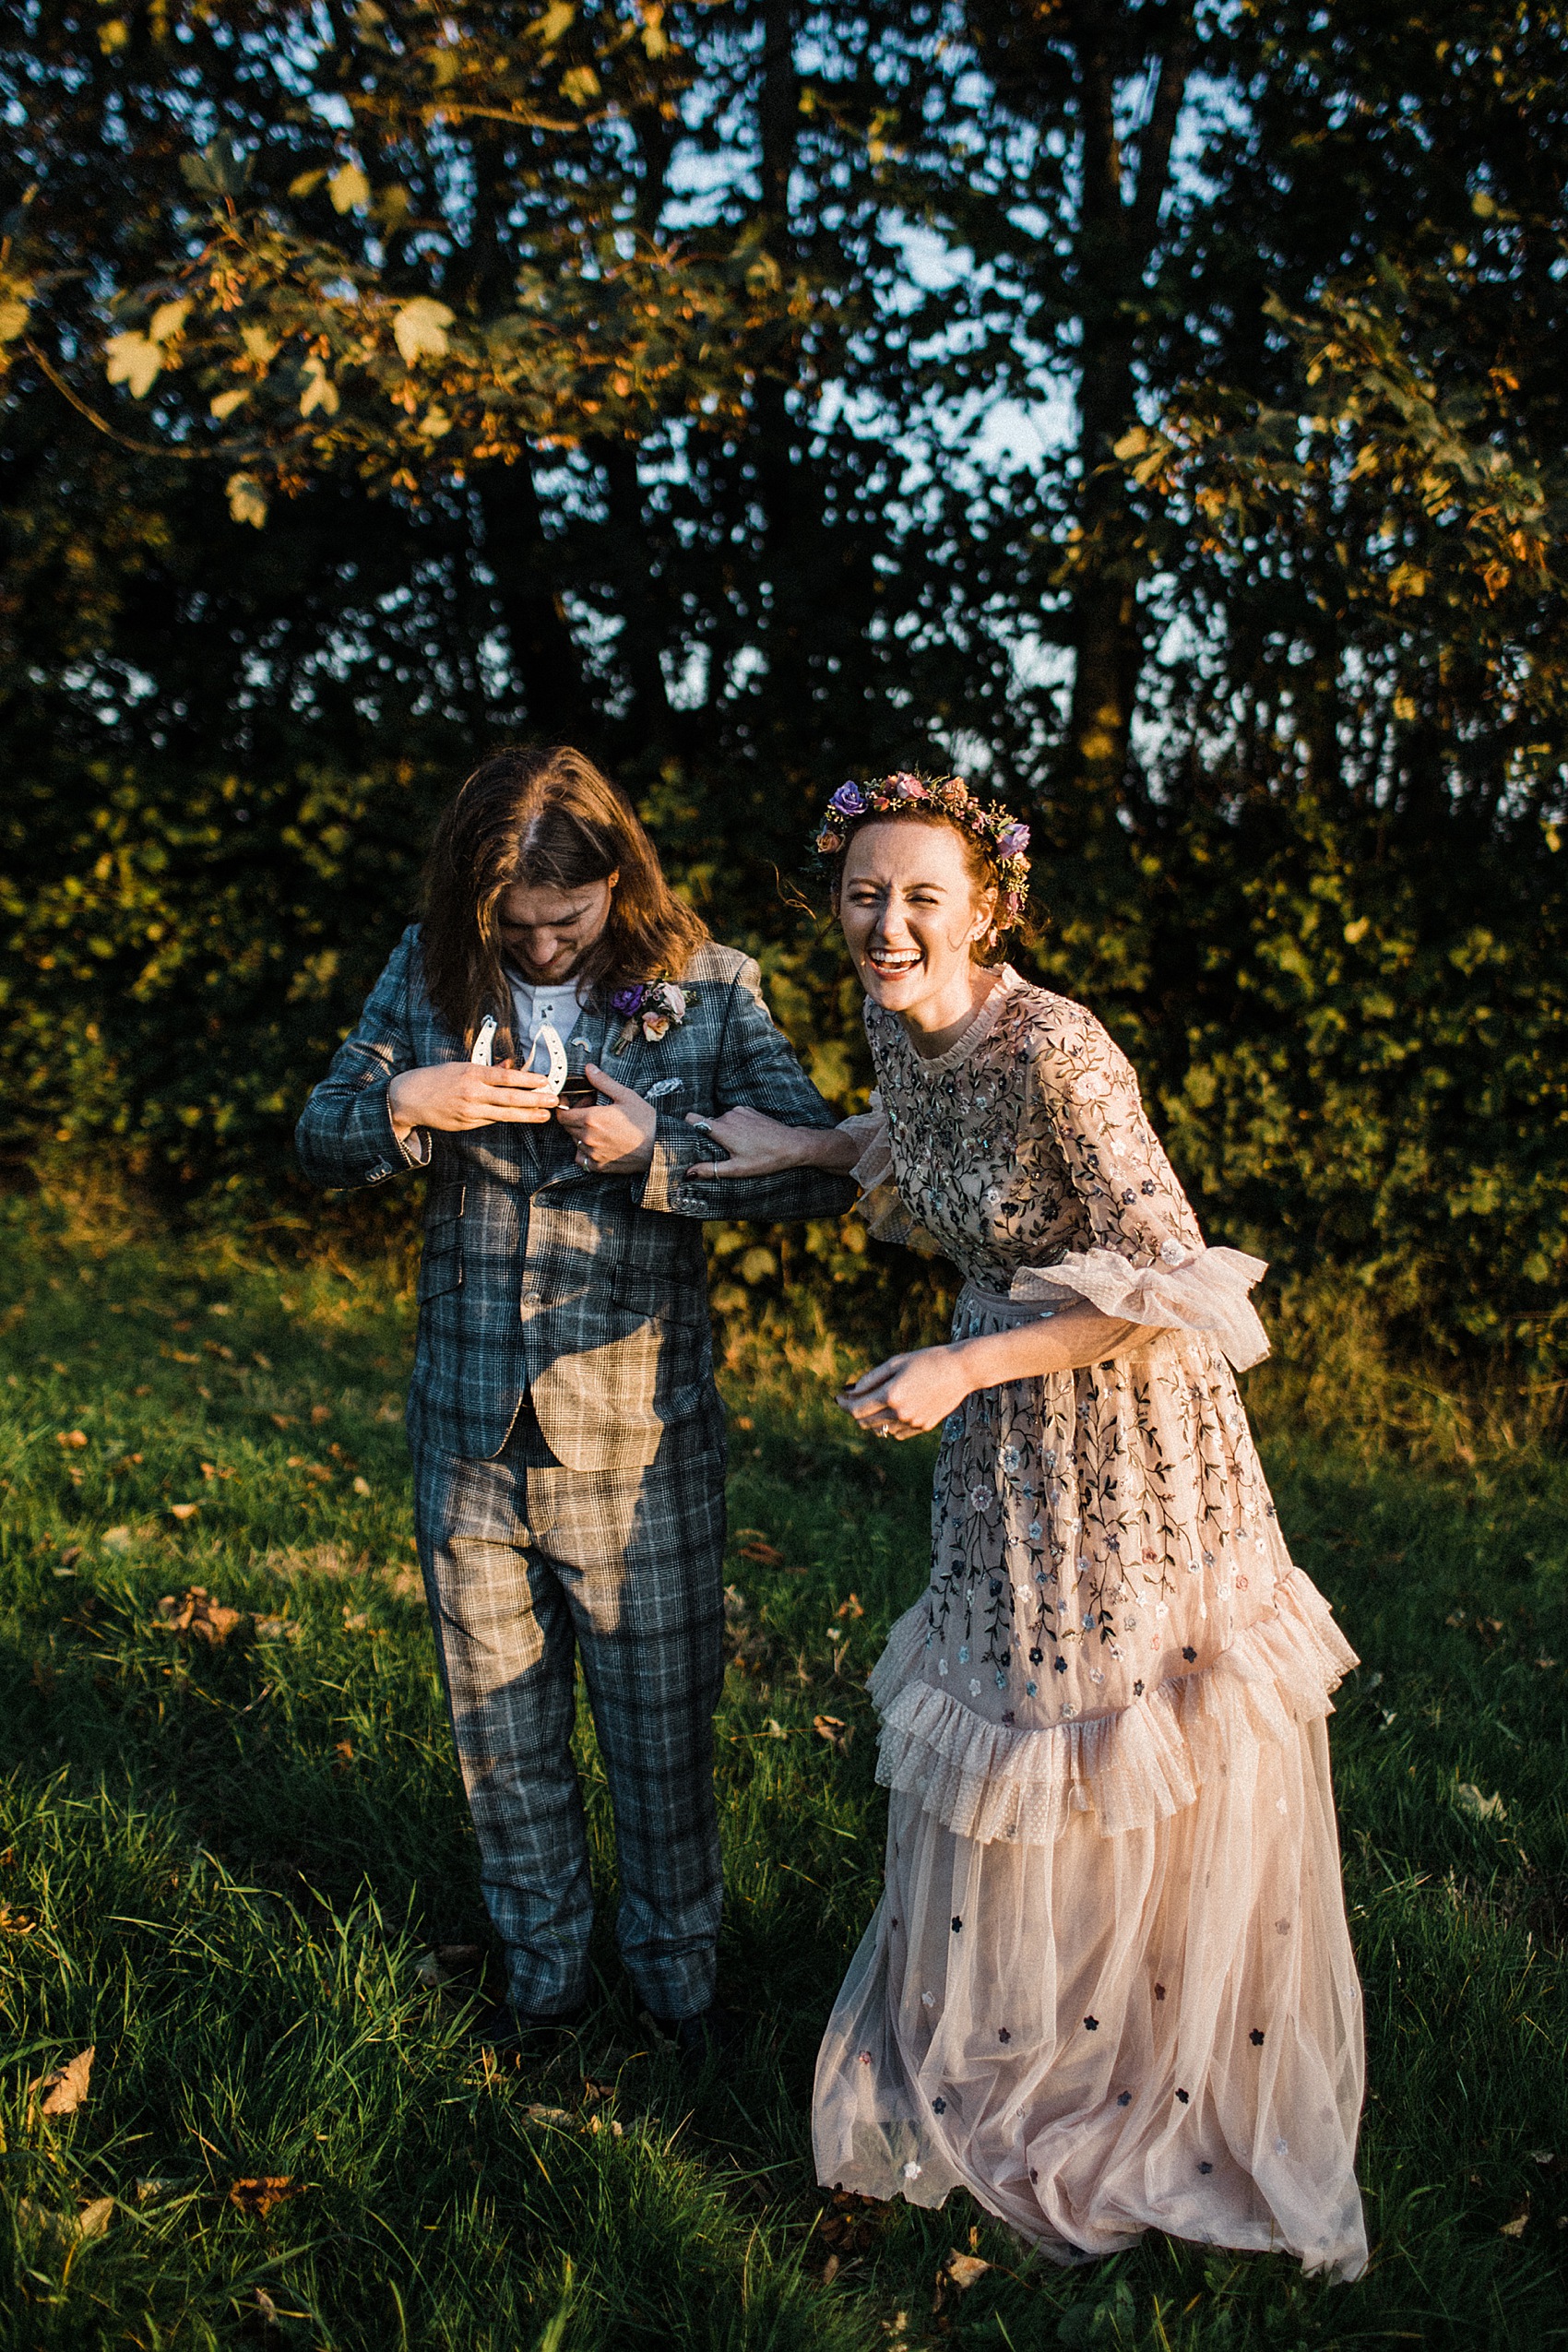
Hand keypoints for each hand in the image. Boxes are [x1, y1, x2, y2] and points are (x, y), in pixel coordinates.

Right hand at [388, 1061, 558, 1135]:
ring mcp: (470, 1110)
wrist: (409, 1098)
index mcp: (472, 1073)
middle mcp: (473, 1093)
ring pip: (505, 1114)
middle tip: (553, 1100)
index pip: (506, 1077)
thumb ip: (488, 1069)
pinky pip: (492, 1120)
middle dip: (535, 1100)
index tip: (545, 1081)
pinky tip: (523, 1118)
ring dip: (528, 1115)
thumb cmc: (436, 1079)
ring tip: (545, 1115)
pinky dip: (508, 1119)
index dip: (528, 1080)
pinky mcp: (467, 1123)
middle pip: (511, 1098)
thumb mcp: (461, 1067)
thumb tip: (510, 1066)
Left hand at [555, 1062, 656, 1173]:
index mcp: (592, 1118)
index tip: (574, 1102)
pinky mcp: (599, 1165)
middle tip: (591, 1110)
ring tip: (597, 1126)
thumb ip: (603, 1082)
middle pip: (567, 1127)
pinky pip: (581, 1158)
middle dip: (575, 1116)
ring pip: (574, 1141)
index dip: (566, 1106)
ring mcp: (592, 1153)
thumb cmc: (644, 1121)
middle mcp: (588, 1137)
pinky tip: (597, 1143)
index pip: (563, 1115)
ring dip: (580, 1132)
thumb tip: (589, 1069)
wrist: (658, 1146)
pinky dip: (584, 1150)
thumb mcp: (625, 1096)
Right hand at [685, 1104, 818, 1180]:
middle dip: (709, 1136)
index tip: (689, 1140)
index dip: (687, 1127)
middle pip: (707, 1123)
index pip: (692, 1118)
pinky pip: (733, 1117)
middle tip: (720, 1153)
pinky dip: (735, 1127)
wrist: (792, 1145)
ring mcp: (740, 1111)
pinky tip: (747, 1139)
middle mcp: (728, 1115)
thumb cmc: (765, 1159)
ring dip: (724, 1133)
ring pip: (721, 1121)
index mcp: (722, 1129)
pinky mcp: (749, 1110)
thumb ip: (710, 1169)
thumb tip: (688, 1173)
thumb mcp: (737, 1169)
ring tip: (738, 1147)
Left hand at [835, 1344, 974, 1439]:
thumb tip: (852, 1391)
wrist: (961, 1371)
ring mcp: (913, 1423)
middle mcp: (900, 1413)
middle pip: (866, 1423)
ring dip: (873, 1418)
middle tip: (852, 1400)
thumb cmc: (927, 1360)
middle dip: (855, 1412)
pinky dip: (890, 1424)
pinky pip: (897, 1432)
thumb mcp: (896, 1363)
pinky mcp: (923, 1427)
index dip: (844, 1404)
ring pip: (881, 1429)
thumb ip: (871, 1378)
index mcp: (891, 1395)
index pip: (857, 1409)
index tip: (838, 1397)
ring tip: (874, 1402)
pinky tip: (894, 1409)